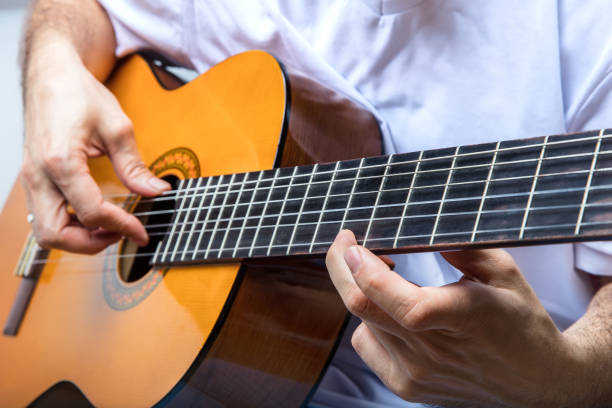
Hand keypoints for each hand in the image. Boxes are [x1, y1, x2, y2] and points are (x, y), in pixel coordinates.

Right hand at [22, 41, 169, 253]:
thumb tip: (155, 192)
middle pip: (55, 235)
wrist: (51, 74)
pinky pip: (43, 217)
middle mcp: (38, 175)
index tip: (142, 232)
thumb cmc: (78, 94)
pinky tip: (91, 215)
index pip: (91, 212)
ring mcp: (30, 179)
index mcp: (60, 161)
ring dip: (77, 238)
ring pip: (45, 232)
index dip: (122, 227)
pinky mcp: (32, 180)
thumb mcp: (117, 127)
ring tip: (108, 226)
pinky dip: (67, 226)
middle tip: (120, 233)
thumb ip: (135, 166)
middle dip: (91, 243)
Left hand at [326, 230, 586, 406]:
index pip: (393, 297)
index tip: (352, 241)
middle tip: (347, 246)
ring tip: (385, 277)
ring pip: (361, 321)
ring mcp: (416, 372)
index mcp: (461, 315)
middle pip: (360, 306)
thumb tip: (419, 229)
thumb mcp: (504, 271)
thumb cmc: (522, 323)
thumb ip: (461, 246)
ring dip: (361, 292)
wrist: (536, 383)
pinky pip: (365, 344)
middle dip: (341, 267)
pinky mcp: (407, 386)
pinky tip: (390, 312)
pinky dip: (368, 321)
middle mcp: (432, 350)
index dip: (361, 266)